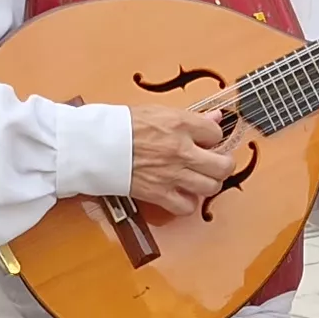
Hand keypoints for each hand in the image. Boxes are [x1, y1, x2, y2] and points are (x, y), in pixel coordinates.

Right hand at [128, 104, 237, 218]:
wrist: (95, 145)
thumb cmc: (120, 125)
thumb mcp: (157, 111)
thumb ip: (190, 117)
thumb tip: (215, 117)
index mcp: (180, 124)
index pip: (216, 132)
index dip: (213, 136)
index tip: (207, 140)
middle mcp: (181, 150)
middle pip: (223, 165)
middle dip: (223, 164)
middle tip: (217, 162)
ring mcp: (172, 174)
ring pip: (211, 187)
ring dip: (209, 183)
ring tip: (200, 178)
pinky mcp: (159, 193)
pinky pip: (187, 206)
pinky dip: (188, 203)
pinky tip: (182, 193)